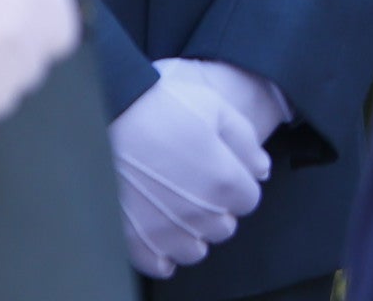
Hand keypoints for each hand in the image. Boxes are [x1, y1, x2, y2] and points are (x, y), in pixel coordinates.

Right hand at [113, 59, 283, 277]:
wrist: (109, 114)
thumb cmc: (164, 107)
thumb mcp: (217, 109)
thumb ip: (246, 142)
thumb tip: (262, 170)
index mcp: (224, 182)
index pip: (249, 200)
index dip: (238, 184)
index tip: (221, 171)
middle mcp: (198, 214)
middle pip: (224, 227)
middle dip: (218, 209)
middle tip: (197, 186)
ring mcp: (164, 231)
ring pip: (195, 250)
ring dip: (192, 233)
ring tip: (177, 208)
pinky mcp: (133, 240)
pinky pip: (158, 265)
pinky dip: (162, 254)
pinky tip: (159, 232)